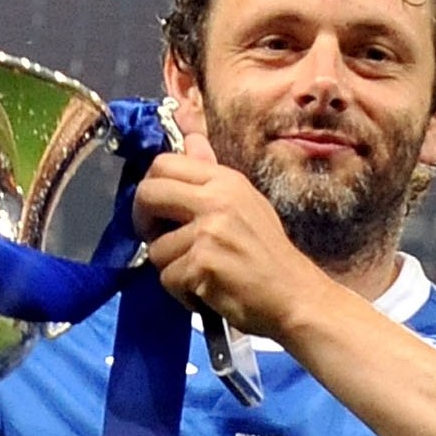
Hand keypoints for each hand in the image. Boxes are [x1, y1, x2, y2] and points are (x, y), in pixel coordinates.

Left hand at [131, 130, 334, 341]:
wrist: (293, 295)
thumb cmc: (268, 254)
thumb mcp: (246, 203)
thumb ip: (211, 175)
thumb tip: (191, 140)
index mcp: (226, 180)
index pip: (164, 163)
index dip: (150, 188)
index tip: (157, 211)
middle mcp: (217, 200)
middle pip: (148, 194)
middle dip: (143, 222)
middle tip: (159, 240)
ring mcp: (209, 232)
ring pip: (155, 248)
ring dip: (171, 268)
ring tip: (200, 274)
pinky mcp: (202, 264)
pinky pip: (167, 278)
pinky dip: (182, 293)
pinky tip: (206, 292)